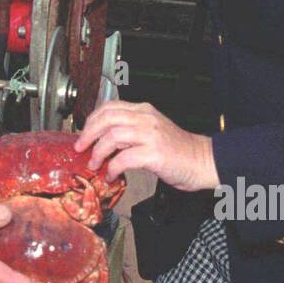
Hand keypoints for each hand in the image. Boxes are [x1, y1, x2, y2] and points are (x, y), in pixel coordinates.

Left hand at [74, 100, 218, 192]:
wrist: (203, 161)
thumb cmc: (177, 150)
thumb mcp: (151, 131)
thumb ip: (130, 130)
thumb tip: (101, 140)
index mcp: (144, 111)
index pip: (109, 107)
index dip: (91, 120)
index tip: (83, 134)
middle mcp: (146, 119)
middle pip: (106, 118)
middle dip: (88, 134)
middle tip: (80, 148)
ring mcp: (151, 136)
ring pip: (112, 137)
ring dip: (98, 152)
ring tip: (94, 164)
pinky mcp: (155, 154)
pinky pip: (124, 159)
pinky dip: (112, 168)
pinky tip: (111, 175)